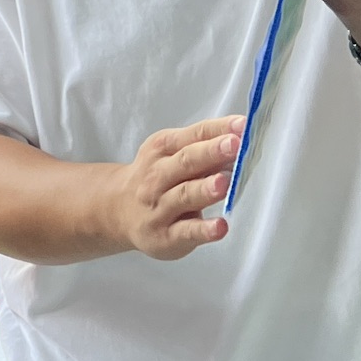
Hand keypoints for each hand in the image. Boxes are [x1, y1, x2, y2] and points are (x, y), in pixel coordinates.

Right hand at [109, 115, 242, 258]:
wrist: (117, 212)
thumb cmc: (157, 179)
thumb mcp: (172, 155)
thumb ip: (205, 148)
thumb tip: (243, 139)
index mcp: (162, 149)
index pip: (194, 135)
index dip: (219, 129)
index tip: (243, 124)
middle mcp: (157, 176)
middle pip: (185, 161)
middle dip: (211, 152)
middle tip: (234, 145)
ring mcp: (160, 206)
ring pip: (183, 195)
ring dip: (205, 189)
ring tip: (224, 183)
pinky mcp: (166, 235)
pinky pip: (186, 231)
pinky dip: (204, 230)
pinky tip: (220, 227)